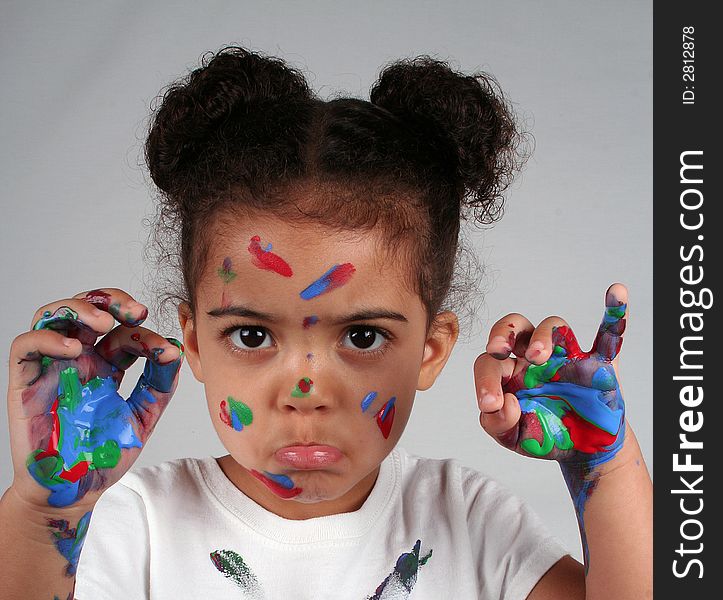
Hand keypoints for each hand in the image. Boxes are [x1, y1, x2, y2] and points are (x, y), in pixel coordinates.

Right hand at [6, 288, 182, 509]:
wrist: (74, 489)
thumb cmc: (104, 454)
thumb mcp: (143, 417)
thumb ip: (160, 386)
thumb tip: (174, 351)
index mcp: (106, 366)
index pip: (123, 332)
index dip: (144, 332)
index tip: (164, 350)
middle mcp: (78, 360)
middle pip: (87, 310)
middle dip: (112, 301)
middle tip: (136, 312)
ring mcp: (51, 367)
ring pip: (53, 316)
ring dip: (80, 308)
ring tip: (105, 321)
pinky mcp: (26, 382)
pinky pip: (26, 346)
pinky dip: (49, 338)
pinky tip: (77, 349)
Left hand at [473, 283, 626, 465]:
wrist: (582, 450)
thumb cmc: (544, 434)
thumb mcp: (510, 436)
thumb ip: (496, 423)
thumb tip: (504, 402)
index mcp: (509, 372)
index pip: (489, 362)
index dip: (485, 379)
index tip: (491, 403)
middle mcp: (533, 357)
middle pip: (516, 326)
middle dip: (504, 332)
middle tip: (498, 349)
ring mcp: (566, 357)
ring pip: (554, 326)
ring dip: (545, 336)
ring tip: (538, 357)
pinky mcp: (598, 363)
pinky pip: (609, 334)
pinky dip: (615, 313)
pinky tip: (617, 292)